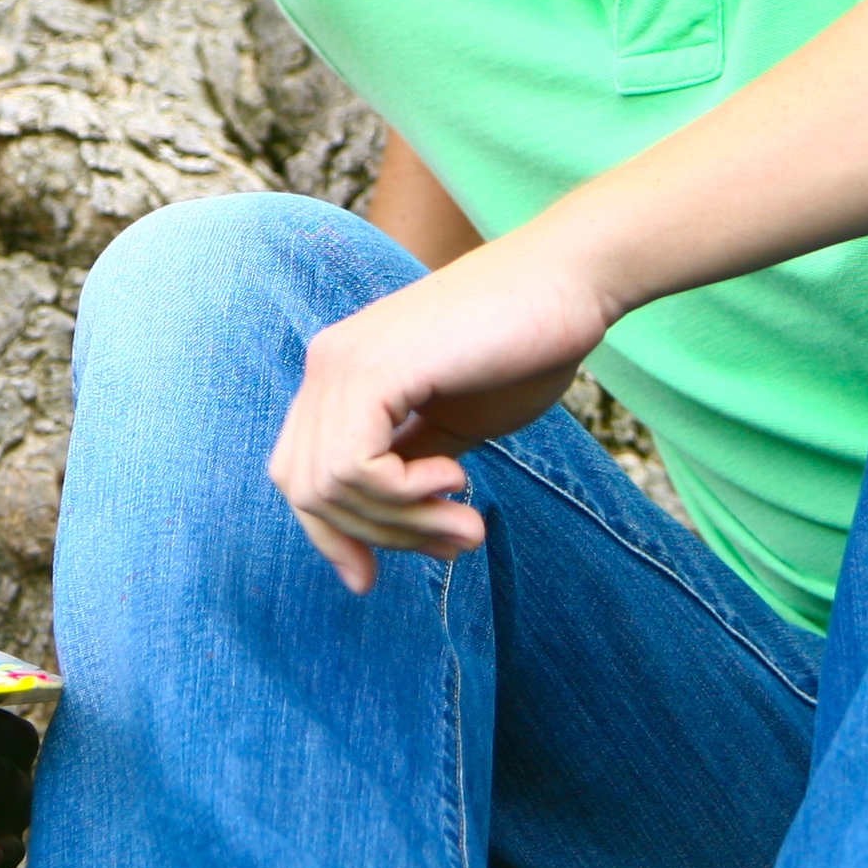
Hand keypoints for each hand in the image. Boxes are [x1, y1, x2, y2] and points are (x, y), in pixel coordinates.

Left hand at [265, 233, 617, 593]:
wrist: (568, 286)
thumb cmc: (522, 350)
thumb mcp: (453, 429)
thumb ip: (409, 472)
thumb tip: (383, 539)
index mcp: (339, 375)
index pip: (300, 476)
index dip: (331, 537)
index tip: (371, 581)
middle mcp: (327, 363)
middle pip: (307, 491)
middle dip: (377, 536)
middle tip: (453, 542)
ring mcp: (343, 361)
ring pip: (329, 488)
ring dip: (404, 525)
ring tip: (467, 523)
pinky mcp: (372, 367)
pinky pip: (354, 468)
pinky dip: (403, 496)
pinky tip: (456, 479)